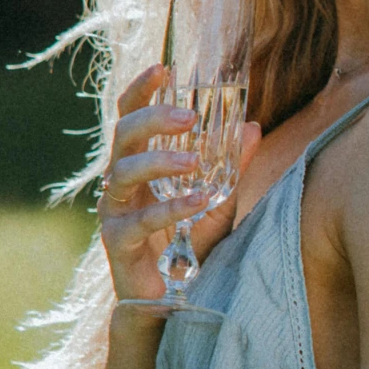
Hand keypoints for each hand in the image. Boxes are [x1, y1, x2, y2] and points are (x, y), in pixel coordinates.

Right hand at [98, 64, 261, 304]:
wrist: (172, 302)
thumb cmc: (189, 245)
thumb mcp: (217, 200)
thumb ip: (231, 167)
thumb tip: (253, 127)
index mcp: (139, 163)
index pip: (130, 115)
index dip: (141, 89)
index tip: (163, 66)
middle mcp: (120, 182)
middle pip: (123, 135)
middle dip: (152, 119)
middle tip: (188, 116)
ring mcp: (115, 211)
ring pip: (124, 172)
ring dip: (161, 162)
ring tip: (195, 161)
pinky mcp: (118, 242)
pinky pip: (140, 220)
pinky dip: (170, 208)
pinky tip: (198, 201)